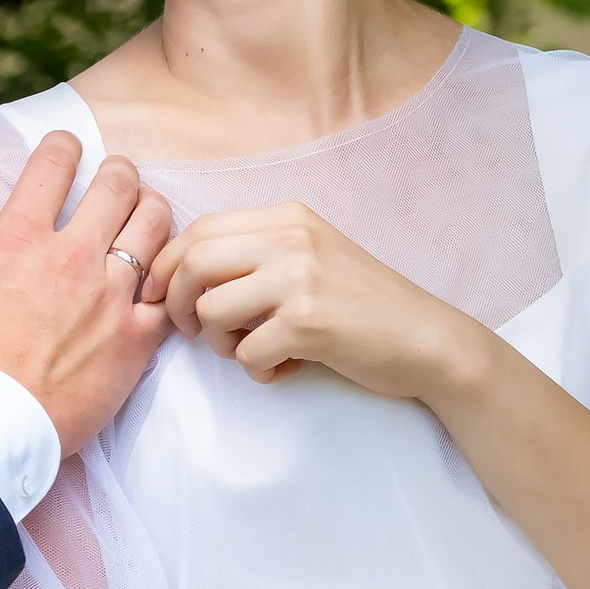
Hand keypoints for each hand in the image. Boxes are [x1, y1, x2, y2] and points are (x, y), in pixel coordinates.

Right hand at [0, 133, 172, 453]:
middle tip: (117, 176)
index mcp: (20, 238)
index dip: (64, 146)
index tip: (67, 148)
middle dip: (120, 170)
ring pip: (156, 224)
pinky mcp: (137, 337)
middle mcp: (73, 256)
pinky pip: (169, 291)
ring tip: (145, 212)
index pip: (53, 165)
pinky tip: (161, 278)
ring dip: (152, 210)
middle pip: (118, 183)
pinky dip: (169, 279)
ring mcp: (111, 295)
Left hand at [141, 203, 488, 399]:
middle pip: (192, 263)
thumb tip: (184, 275)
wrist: (426, 338)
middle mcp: (291, 237)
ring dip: (218, 344)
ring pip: (210, 310)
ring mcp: (299, 277)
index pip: (198, 229)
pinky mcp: (308, 321)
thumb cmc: (364, 305)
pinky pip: (246, 354)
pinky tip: (288, 367)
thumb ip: (258, 254)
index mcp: (287, 217)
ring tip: (253, 350)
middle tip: (192, 332)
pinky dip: (259, 371)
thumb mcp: (312, 257)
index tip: (163, 298)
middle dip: (177, 304)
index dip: (167, 266)